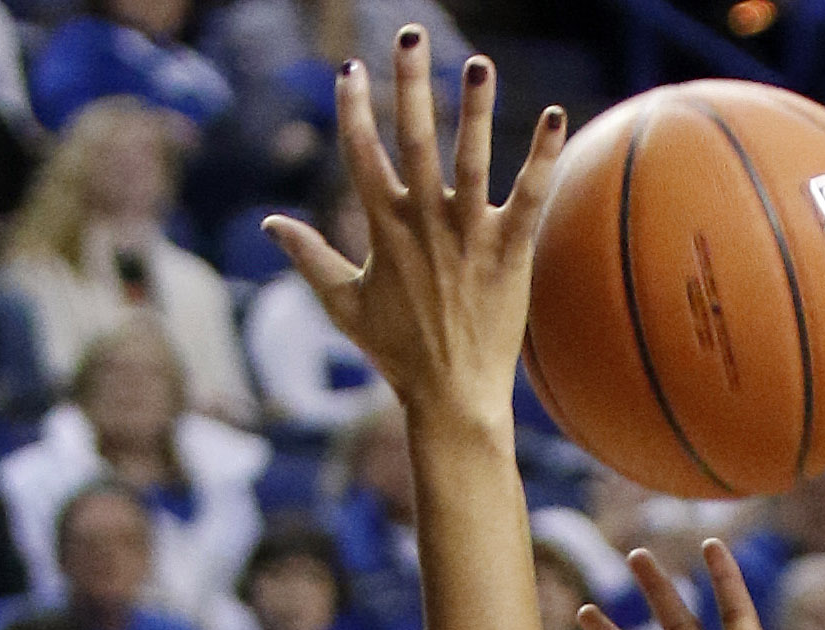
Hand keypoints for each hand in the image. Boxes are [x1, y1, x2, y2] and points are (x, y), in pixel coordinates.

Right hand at [263, 39, 564, 434]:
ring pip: (470, 159)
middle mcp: (424, 224)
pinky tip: (554, 115)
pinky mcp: (508, 252)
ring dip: (476, 109)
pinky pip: (528, 196)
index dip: (354, 110)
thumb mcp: (344, 305)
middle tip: (410, 33)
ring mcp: (467, 236)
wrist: (451, 399)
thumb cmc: (398, 354)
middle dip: (410, 84)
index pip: (362, 154)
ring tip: (479, 62)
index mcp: (384, 230)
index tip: (350, 69)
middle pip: (414, 139)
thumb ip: (310, 257)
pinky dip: (541, 157)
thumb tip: (270, 225)